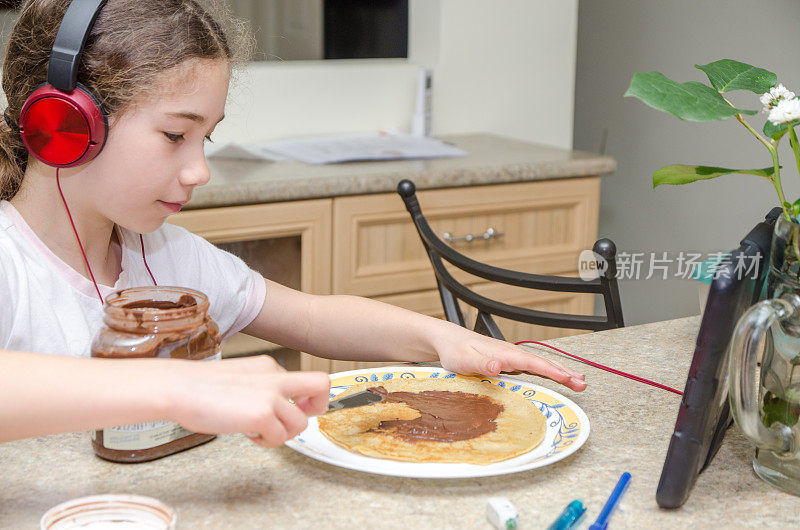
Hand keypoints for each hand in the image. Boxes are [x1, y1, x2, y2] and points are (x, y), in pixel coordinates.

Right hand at [167, 355, 330, 446]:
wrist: (178, 388)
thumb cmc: (200, 387)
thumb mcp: (240, 379)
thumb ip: (262, 388)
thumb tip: (276, 409)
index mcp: (269, 366)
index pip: (307, 379)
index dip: (307, 398)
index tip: (295, 409)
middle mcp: (275, 377)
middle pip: (322, 385)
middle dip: (318, 408)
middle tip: (294, 421)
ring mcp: (271, 395)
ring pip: (301, 423)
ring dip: (283, 434)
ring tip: (259, 432)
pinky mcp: (262, 414)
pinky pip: (281, 437)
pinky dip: (268, 442)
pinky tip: (249, 435)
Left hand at [433, 325, 586, 391]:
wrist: (447, 340)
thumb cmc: (455, 351)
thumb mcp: (464, 360)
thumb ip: (482, 364)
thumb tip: (499, 366)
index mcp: (505, 354)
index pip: (535, 363)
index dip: (554, 372)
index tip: (570, 379)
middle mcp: (511, 354)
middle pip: (543, 363)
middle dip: (564, 372)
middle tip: (583, 384)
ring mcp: (510, 357)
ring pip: (540, 364)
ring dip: (559, 372)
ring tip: (578, 381)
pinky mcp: (507, 362)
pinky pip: (532, 368)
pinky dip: (547, 372)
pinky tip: (554, 376)